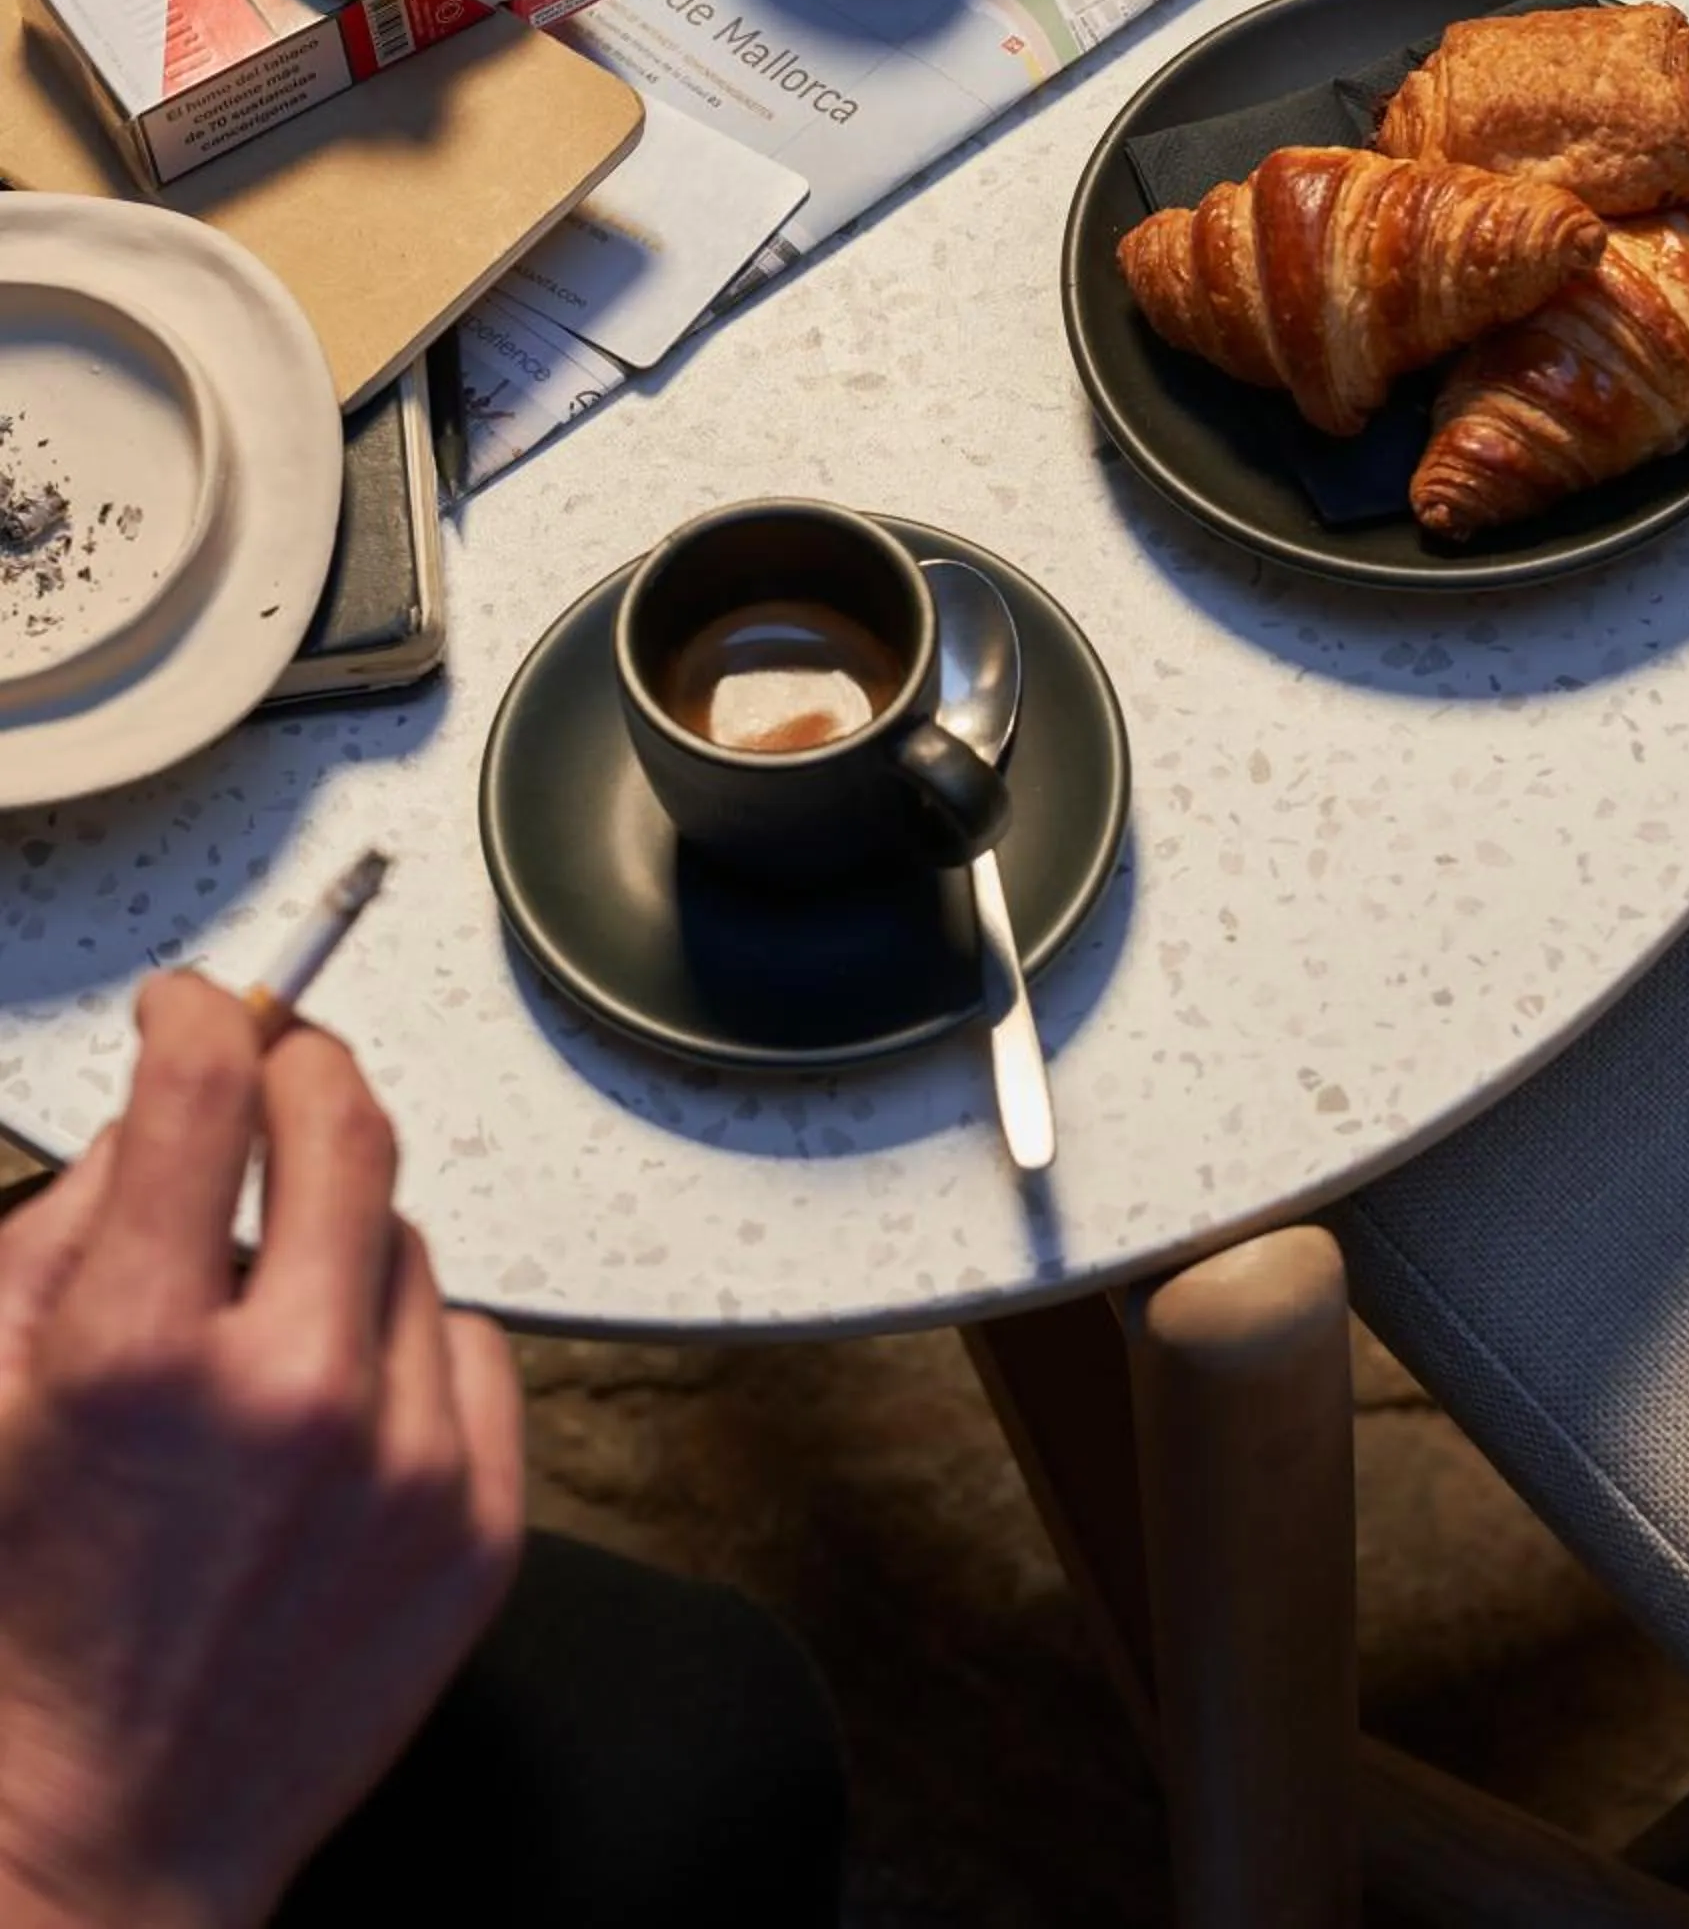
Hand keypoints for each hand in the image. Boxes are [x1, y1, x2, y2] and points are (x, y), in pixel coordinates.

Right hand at [0, 973, 522, 1928]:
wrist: (95, 1841)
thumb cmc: (22, 1626)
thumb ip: (67, 1228)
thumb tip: (167, 1110)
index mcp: (139, 1352)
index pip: (207, 1090)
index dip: (199, 1016)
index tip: (198, 1010)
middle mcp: (292, 1393)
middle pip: (347, 1126)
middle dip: (302, 1074)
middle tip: (273, 1076)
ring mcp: (405, 1461)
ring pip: (408, 1247)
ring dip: (343, 1251)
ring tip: (268, 1337)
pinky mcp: (479, 1523)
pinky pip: (472, 1350)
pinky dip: (410, 1355)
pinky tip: (338, 1422)